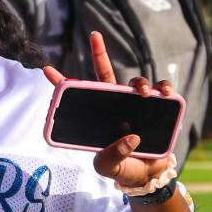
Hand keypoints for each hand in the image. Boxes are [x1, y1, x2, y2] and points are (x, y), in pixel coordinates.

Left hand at [42, 30, 178, 190]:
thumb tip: (129, 138)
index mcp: (97, 117)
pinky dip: (164, 88)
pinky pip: (160, 92)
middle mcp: (114, 106)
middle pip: (105, 74)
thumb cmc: (124, 168)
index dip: (62, 83)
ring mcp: (135, 105)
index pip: (78, 96)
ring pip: (134, 83)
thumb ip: (112, 156)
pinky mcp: (156, 109)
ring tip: (144, 92)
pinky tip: (165, 92)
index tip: (46, 70)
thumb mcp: (110, 167)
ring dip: (140, 82)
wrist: (147, 175)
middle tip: (94, 36)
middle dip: (98, 53)